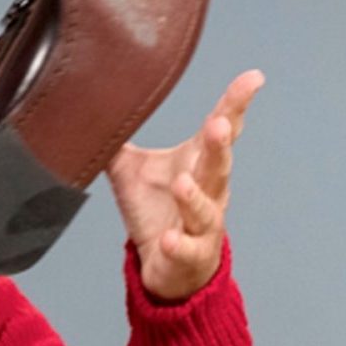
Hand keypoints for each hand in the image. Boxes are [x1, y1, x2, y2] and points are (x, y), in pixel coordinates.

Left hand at [105, 69, 263, 300]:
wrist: (168, 266)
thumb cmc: (157, 212)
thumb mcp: (130, 171)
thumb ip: (115, 142)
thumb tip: (92, 111)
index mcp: (199, 163)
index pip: (221, 127)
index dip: (236, 103)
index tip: (253, 79)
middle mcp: (209, 190)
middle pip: (218, 164)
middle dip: (220, 145)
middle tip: (219, 125)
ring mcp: (203, 225)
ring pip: (204, 208)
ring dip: (194, 196)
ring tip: (182, 183)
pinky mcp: (191, 255)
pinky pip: (186, 249)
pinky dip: (177, 244)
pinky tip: (167, 240)